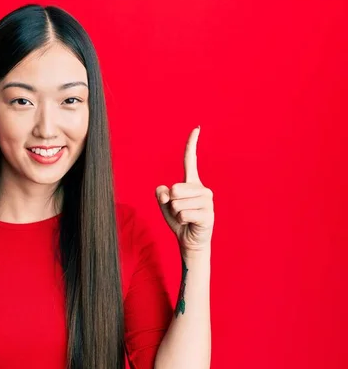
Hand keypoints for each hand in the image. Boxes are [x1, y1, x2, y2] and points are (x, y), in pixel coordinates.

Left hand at [156, 126, 214, 259]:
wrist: (189, 240)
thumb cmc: (178, 221)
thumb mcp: (164, 205)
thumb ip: (161, 194)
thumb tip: (167, 192)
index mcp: (192, 183)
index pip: (190, 160)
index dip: (192, 144)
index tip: (197, 127)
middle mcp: (202, 188)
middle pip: (174, 188)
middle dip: (171, 203)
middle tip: (180, 212)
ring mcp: (207, 201)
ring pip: (177, 202)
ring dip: (175, 213)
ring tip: (185, 218)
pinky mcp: (208, 214)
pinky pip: (183, 213)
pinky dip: (181, 221)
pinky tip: (190, 223)